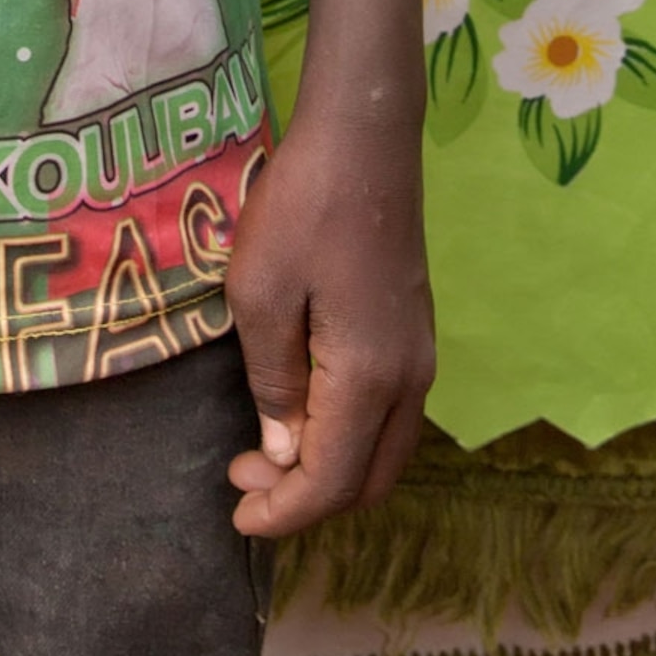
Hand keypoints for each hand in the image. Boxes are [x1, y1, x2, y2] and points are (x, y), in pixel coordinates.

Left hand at [222, 114, 433, 539]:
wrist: (364, 138)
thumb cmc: (301, 207)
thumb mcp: (258, 293)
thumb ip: (273, 382)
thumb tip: (283, 455)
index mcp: (369, 379)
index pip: (331, 480)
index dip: (284, 513)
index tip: (235, 518)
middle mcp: (410, 381)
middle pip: (368, 482)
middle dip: (307, 499)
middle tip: (242, 481)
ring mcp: (420, 356)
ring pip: (385, 452)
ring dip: (330, 469)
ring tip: (265, 453)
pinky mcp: (415, 333)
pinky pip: (390, 417)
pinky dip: (349, 438)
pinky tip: (303, 413)